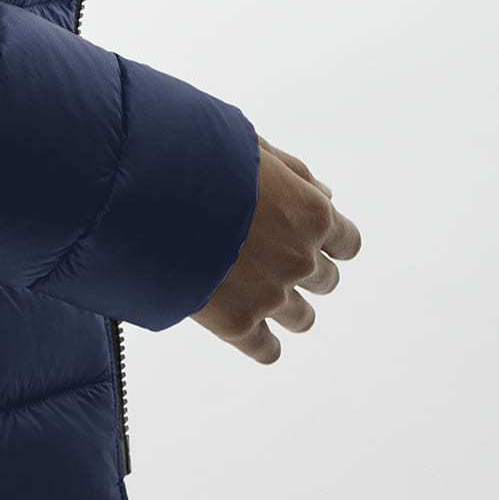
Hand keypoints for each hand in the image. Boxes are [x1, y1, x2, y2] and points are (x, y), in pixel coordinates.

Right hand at [189, 135, 361, 362]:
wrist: (150, 192)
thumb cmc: (202, 157)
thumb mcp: (253, 149)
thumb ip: (294, 173)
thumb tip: (326, 195)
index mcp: (311, 214)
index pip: (347, 243)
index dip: (329, 241)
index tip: (308, 237)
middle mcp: (301, 258)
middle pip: (326, 282)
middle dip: (302, 270)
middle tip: (269, 257)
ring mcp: (271, 295)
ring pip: (303, 319)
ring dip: (285, 306)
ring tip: (254, 290)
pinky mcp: (237, 324)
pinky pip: (267, 350)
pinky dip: (261, 343)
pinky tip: (246, 327)